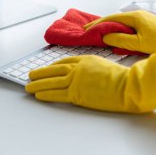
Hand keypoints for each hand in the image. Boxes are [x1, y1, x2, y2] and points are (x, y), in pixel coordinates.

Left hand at [25, 49, 155, 112]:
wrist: (126, 85)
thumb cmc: (122, 77)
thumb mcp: (105, 65)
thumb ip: (94, 67)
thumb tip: (90, 73)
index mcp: (85, 59)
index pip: (64, 62)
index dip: (53, 66)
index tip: (48, 68)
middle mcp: (78, 68)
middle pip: (54, 70)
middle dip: (41, 73)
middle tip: (31, 75)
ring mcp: (76, 80)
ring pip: (52, 81)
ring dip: (38, 84)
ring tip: (29, 87)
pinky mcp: (76, 94)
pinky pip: (56, 93)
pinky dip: (45, 94)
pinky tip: (38, 95)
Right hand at [84, 10, 155, 53]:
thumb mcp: (138, 43)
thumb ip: (120, 39)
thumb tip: (106, 37)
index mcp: (133, 17)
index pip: (110, 18)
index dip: (97, 24)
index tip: (87, 29)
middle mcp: (136, 15)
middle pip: (115, 19)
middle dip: (101, 25)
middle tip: (88, 30)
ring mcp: (141, 19)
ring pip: (121, 23)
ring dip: (110, 28)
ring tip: (98, 33)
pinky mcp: (145, 25)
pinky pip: (128, 26)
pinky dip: (118, 30)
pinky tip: (115, 35)